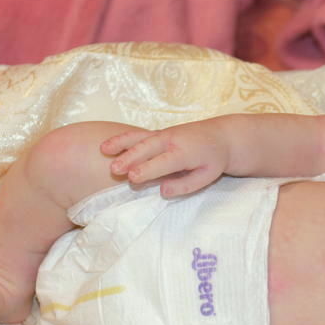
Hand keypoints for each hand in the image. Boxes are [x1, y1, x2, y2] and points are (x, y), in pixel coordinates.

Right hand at [100, 121, 229, 196]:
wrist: (221, 136)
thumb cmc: (213, 160)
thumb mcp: (206, 177)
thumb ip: (185, 186)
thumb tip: (162, 191)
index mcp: (185, 153)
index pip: (163, 162)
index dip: (147, 170)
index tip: (132, 178)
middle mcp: (172, 140)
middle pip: (147, 148)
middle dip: (130, 158)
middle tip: (114, 170)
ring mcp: (163, 134)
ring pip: (139, 138)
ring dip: (121, 144)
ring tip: (103, 150)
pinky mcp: (158, 133)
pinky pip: (138, 135)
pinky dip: (122, 139)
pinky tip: (107, 146)